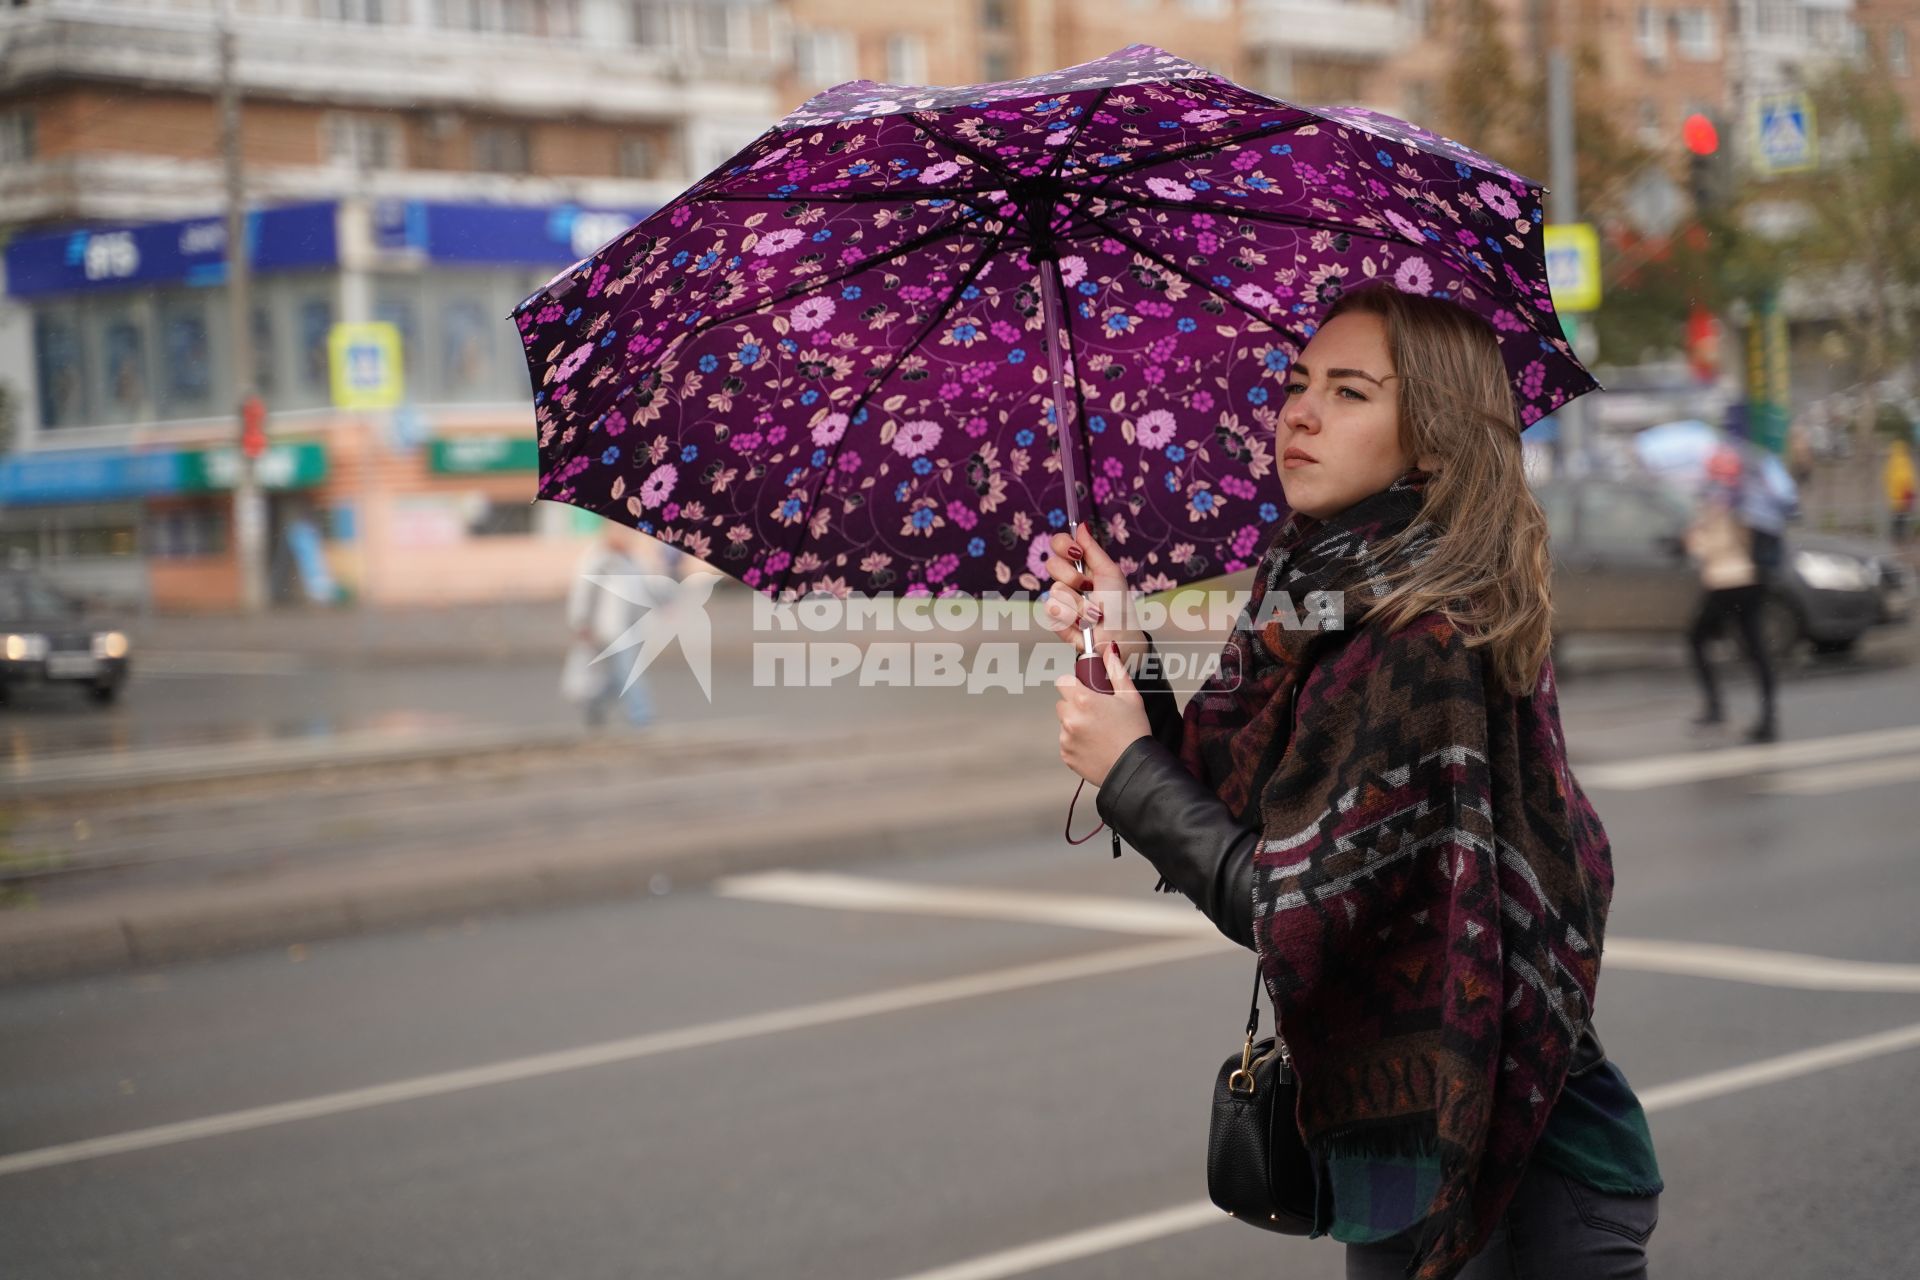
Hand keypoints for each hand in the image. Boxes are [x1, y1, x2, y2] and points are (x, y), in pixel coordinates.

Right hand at [1042, 521, 1147, 664]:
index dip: (1062, 545)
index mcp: (1081, 565)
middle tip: (1088, 587)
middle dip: (1072, 577)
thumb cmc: (1119, 605)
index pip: (1059, 544)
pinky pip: (1052, 611)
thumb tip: (1082, 525)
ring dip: (1079, 604)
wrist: (1119, 636)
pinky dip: (1071, 618)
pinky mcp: (1056, 621)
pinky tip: (1083, 625)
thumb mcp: (1109, 572)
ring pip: (1055, 591)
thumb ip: (1092, 549)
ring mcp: (1061, 600)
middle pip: (1051, 564)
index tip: (1076, 553)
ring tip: (1094, 614)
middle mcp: (1068, 580)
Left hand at [1054, 642, 1151, 785]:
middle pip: (1062, 703)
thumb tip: (1109, 651)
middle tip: (1097, 713)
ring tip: (1099, 731)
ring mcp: (1066, 738)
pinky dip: (1076, 742)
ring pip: (1064, 723)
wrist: (1134, 769)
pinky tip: (1095, 745)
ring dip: (1076, 724)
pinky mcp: (1066, 755)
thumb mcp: (1131, 697)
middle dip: (1075, 705)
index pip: (1063, 682)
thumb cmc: (1135, 733)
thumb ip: (1116, 671)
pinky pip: (1066, 742)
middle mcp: (1070, 718)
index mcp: (1083, 700)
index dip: (1074, 684)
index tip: (1085, 690)